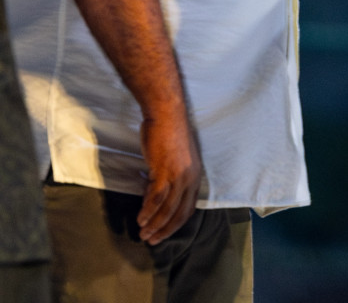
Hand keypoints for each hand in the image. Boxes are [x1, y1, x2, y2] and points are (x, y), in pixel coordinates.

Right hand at [137, 110, 202, 244]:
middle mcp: (191, 178)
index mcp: (196, 176)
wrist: (167, 115)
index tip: (164, 233)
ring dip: (154, 224)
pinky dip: (148, 210)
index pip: (188, 207)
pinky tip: (141, 218)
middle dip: (166, 229)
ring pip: (167, 208)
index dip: (176, 223)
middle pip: (180, 212)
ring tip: (143, 233)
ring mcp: (179, 175)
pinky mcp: (165, 171)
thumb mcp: (176, 160)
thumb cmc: (169, 134)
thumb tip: (157, 193)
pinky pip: (156, 198)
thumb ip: (170, 176)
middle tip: (152, 240)